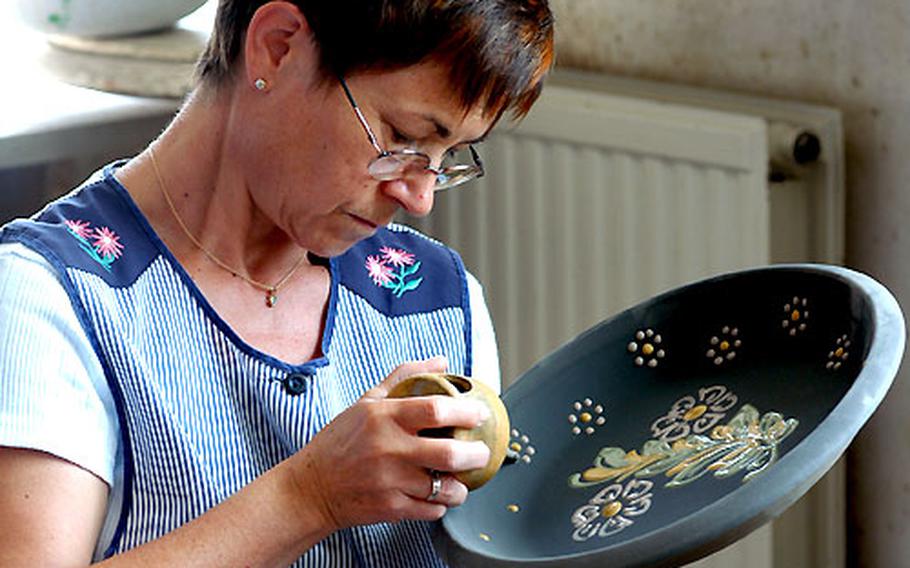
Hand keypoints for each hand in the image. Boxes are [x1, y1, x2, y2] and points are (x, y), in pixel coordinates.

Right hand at [289, 357, 490, 531]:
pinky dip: (441, 504)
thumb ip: (405, 378)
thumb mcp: (367, 402)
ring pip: (446, 488)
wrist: (312, 487)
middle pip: (449, 453)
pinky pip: (432, 510)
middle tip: (481, 452)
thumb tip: (441, 362)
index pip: (435, 409)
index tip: (479, 414)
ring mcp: (390, 481)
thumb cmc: (341, 441)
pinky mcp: (390, 508)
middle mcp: (389, 448)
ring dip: (461, 486)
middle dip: (476, 454)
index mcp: (384, 417)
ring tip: (460, 479)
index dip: (466, 411)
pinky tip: (436, 496)